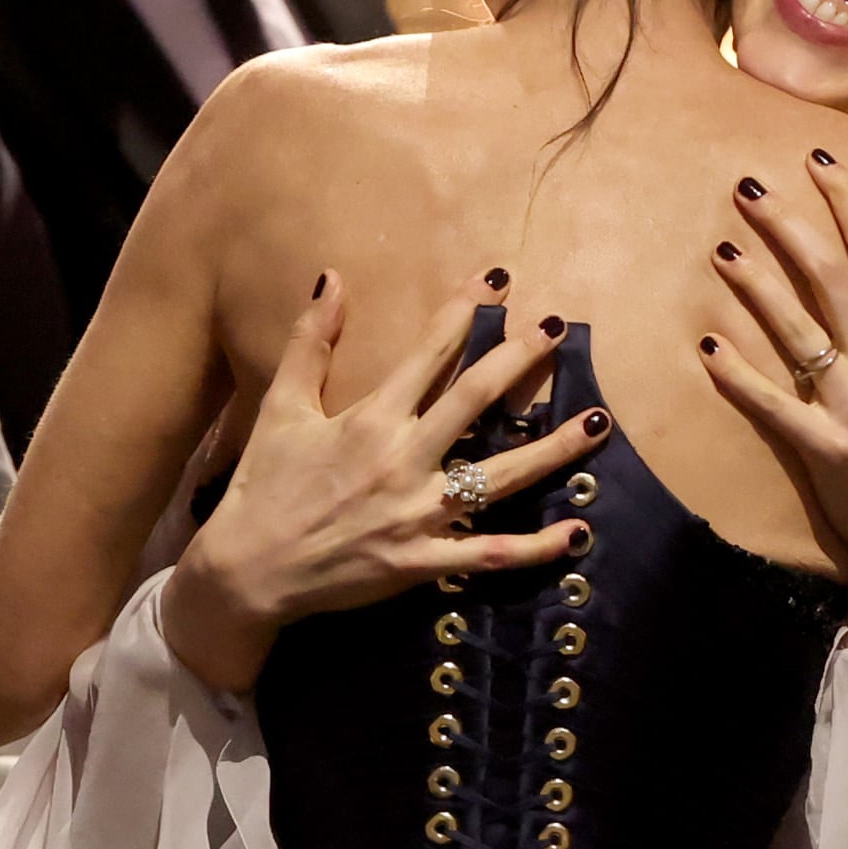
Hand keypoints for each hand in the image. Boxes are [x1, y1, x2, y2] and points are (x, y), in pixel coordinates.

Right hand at [168, 274, 608, 691]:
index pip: (428, 352)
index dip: (464, 310)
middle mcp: (402, 461)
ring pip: (499, 477)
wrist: (249, 571)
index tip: (496, 279)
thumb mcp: (281, 407)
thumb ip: (311, 342)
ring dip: (553, 450)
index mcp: (370, 420)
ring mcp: (417, 515)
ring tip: (599, 423)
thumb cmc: (265, 487)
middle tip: (559, 327)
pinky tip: (577, 532)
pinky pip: (490, 555)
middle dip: (520, 359)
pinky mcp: (422, 562)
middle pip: (474, 401)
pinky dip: (536, 547)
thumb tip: (331, 277)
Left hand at [699, 152, 847, 643]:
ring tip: (721, 249)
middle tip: (746, 186)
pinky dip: (738, 374)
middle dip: (786, 224)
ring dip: (755, 285)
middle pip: (827, 276)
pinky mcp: (822, 445)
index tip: (819, 159)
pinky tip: (708, 345)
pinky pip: (772, 402)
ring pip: (795, 329)